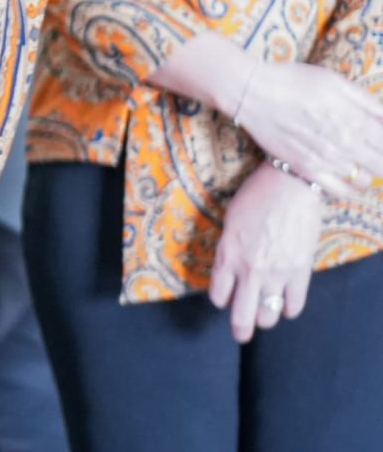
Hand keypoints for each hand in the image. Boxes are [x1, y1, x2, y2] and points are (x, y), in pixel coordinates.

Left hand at [210, 163, 324, 343]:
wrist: (290, 185)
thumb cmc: (256, 196)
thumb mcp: (231, 221)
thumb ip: (229, 247)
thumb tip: (229, 264)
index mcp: (228, 255)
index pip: (218, 294)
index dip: (220, 299)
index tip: (223, 299)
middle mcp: (250, 270)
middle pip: (242, 316)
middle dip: (239, 329)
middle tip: (240, 335)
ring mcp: (276, 273)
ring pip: (268, 315)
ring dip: (265, 318)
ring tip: (264, 316)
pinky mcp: (300, 272)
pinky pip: (294, 304)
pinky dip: (288, 309)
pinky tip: (285, 306)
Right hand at [232, 60, 382, 196]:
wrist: (251, 92)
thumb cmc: (293, 81)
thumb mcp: (335, 81)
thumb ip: (368, 101)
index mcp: (356, 120)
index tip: (378, 136)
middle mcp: (345, 145)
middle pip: (382, 165)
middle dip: (380, 156)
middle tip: (372, 147)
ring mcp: (326, 161)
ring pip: (365, 179)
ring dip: (368, 169)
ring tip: (359, 157)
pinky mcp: (307, 170)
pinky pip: (341, 191)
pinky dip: (351, 188)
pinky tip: (350, 176)